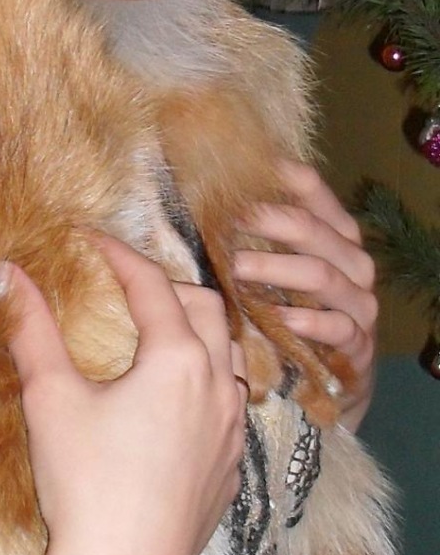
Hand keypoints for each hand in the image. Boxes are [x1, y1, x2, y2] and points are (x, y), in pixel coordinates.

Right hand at [0, 237, 246, 554]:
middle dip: (168, 288)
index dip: (118, 254)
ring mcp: (232, 433)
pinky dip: (206, 386)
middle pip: (207, 309)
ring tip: (155, 339)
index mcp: (179, 360)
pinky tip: (174, 405)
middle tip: (124, 288)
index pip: (153, 284)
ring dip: (196, 336)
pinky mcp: (231, 473)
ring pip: (228, 359)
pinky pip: (231, 408)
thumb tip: (10, 273)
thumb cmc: (85, 486)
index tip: (88, 238)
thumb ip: (32, 330)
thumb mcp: (51, 400)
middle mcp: (219, 388)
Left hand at [233, 159, 377, 432]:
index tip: (237, 171)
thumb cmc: (292, 317)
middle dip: (269, 221)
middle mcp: (353, 264)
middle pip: (315, 230)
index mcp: (334, 235)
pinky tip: (279, 318)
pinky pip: (338, 327)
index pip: (313, 190)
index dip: (278, 176)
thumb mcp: (273, 275)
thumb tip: (194, 199)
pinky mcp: (359, 345)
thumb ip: (251, 240)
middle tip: (226, 221)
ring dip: (277, 269)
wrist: (332, 383)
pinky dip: (308, 321)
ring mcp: (360, 305)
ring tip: (237, 269)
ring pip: (323, 276)